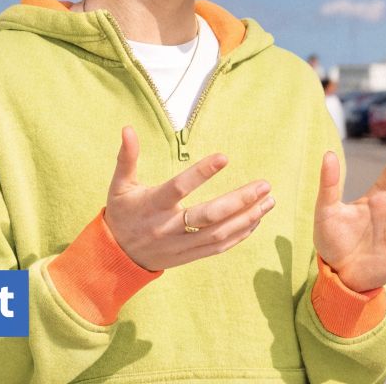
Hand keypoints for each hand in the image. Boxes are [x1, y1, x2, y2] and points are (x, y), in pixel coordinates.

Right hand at [104, 126, 273, 271]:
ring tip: (268, 200)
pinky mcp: (189, 255)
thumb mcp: (119, 185)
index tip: (224, 157)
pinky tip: (256, 219)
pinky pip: (219, 246)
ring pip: (219, 233)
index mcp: (153, 205)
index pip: (179, 188)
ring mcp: (181, 244)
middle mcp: (169, 227)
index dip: (201, 173)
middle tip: (264, 186)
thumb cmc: (122, 214)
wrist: (116, 256)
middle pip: (209, 216)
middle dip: (239, 201)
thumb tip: (127, 128)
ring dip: (247, 217)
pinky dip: (240, 234)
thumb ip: (126, 157)